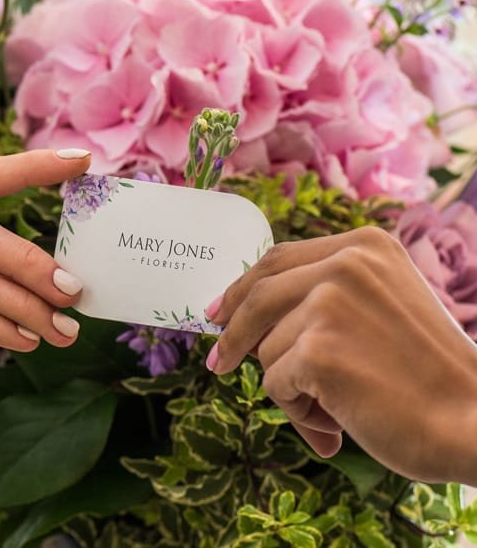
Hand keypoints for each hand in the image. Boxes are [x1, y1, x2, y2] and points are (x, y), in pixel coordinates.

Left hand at [206, 226, 476, 483]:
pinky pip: (276, 383)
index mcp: (362, 247)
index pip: (278, 260)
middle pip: (258, 297)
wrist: (474, 421)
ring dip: (290, 385)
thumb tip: (248, 326)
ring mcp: (329, 303)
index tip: (217, 311)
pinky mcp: (318, 349)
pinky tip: (338, 420)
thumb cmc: (426, 373)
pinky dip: (298, 410)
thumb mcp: (380, 307)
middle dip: (232, 333)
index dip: (242, 288)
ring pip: (267, 348)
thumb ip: (324, 300)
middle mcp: (345, 263)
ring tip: (337, 404)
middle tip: (218, 363)